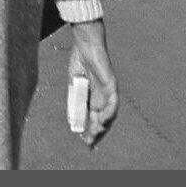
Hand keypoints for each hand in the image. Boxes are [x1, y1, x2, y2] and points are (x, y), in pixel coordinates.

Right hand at [68, 21, 118, 146]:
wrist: (85, 42)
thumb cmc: (79, 60)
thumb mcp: (74, 84)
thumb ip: (74, 101)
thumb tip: (72, 120)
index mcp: (93, 96)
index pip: (93, 117)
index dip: (89, 129)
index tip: (84, 140)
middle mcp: (103, 97)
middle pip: (102, 119)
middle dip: (96, 132)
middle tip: (88, 143)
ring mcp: (109, 92)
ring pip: (108, 114)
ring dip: (102, 126)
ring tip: (94, 136)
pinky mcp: (112, 85)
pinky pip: (113, 103)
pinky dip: (109, 113)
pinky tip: (102, 120)